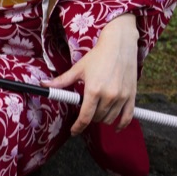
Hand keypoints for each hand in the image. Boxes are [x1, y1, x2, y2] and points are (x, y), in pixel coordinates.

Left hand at [42, 12, 139, 134]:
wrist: (120, 44)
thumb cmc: (98, 56)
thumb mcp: (78, 69)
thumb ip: (62, 81)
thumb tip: (44, 84)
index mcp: (93, 90)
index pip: (85, 117)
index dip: (78, 127)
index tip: (74, 131)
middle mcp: (109, 96)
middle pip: (97, 119)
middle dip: (89, 118)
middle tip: (86, 110)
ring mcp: (122, 97)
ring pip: (110, 119)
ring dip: (102, 118)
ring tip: (98, 109)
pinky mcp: (132, 95)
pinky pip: (128, 117)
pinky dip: (121, 124)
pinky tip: (116, 127)